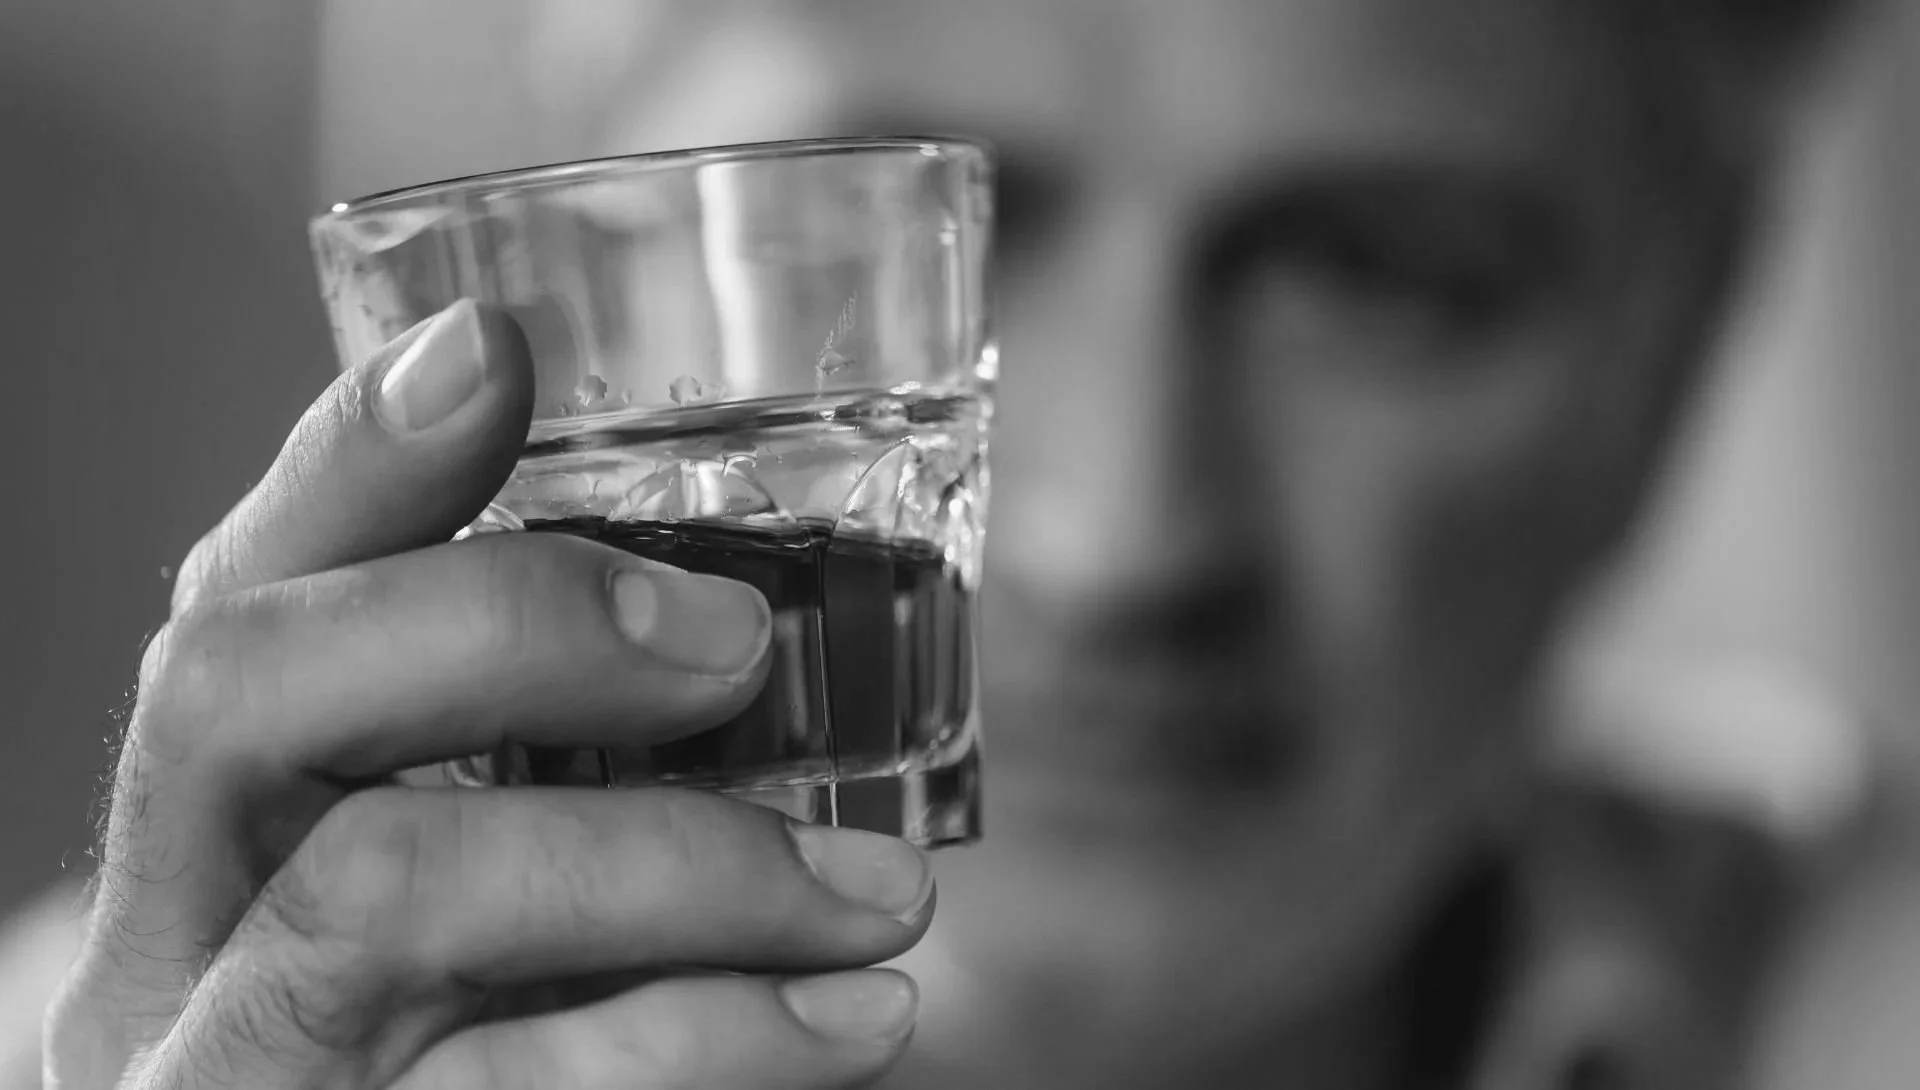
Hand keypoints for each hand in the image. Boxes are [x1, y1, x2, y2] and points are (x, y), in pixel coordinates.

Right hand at [46, 301, 934, 1088]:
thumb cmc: (471, 1066)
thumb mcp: (477, 903)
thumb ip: (534, 772)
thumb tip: (736, 613)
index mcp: (207, 837)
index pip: (231, 601)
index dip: (349, 464)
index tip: (493, 352)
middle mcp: (169, 941)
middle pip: (244, 693)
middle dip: (512, 623)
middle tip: (736, 646)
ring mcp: (231, 1072)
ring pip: (390, 890)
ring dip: (680, 862)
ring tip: (883, 894)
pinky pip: (519, 1085)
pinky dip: (719, 1038)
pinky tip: (860, 1016)